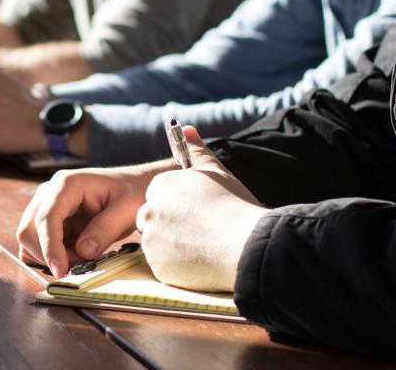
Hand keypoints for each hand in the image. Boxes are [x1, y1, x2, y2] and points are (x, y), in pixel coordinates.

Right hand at [16, 167, 148, 277]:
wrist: (132, 187)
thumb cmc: (132, 193)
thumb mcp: (127, 210)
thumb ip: (105, 229)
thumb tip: (82, 251)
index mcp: (66, 184)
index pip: (46, 217)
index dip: (49, 247)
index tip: (60, 270)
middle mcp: (49, 193)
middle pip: (29, 230)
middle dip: (48, 254)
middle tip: (79, 266)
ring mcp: (46, 206)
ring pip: (29, 239)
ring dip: (49, 257)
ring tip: (80, 258)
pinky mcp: (49, 221)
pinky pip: (37, 243)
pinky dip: (49, 256)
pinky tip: (72, 256)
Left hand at [137, 126, 267, 291]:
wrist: (247, 245)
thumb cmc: (235, 206)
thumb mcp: (217, 172)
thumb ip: (197, 151)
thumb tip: (186, 129)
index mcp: (160, 186)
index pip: (160, 196)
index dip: (181, 206)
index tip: (199, 214)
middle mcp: (149, 211)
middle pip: (154, 220)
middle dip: (173, 226)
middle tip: (202, 232)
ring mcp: (151, 240)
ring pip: (158, 244)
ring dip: (175, 247)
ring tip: (205, 247)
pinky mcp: (157, 266)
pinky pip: (164, 266)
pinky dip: (179, 267)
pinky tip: (201, 262)